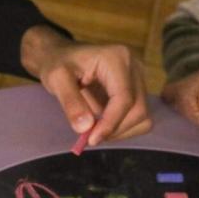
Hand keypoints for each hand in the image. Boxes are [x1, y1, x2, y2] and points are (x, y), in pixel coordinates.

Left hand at [21, 26, 151, 143]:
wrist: (61, 57)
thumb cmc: (57, 63)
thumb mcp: (56, 79)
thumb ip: (70, 102)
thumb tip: (85, 128)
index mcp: (117, 58)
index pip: (124, 98)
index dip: (111, 123)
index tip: (91, 140)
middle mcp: (134, 67)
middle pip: (138, 109)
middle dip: (115, 129)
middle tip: (89, 138)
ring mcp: (138, 78)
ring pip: (142, 116)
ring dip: (120, 130)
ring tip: (94, 130)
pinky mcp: (137, 90)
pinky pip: (137, 117)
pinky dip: (122, 127)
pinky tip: (102, 124)